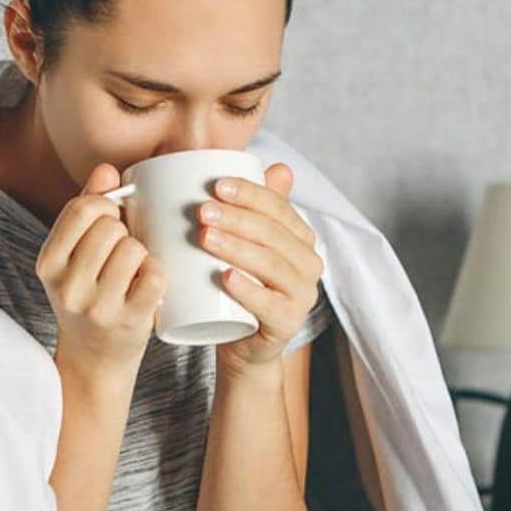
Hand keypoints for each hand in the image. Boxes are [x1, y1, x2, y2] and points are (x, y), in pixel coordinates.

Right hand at [36, 163, 167, 378]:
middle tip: (123, 251)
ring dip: (142, 253)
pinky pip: (154, 275)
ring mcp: (97, 307)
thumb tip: (107, 170)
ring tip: (134, 269)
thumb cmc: (88, 296)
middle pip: (110, 227)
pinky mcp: (128, 322)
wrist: (93, 359)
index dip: (105, 205)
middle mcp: (67, 286)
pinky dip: (158, 273)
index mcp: (48, 262)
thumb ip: (87, 208)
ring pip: (133, 248)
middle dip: (123, 232)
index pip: (81, 209)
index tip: (111, 220)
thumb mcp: (74, 256)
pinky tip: (149, 283)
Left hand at [201, 163, 324, 373]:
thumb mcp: (245, 244)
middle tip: (201, 211)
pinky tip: (225, 278)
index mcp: (300, 238)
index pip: (278, 207)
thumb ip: (256, 208)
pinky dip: (247, 290)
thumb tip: (278, 166)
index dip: (249, 193)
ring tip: (204, 238)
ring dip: (237, 248)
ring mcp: (301, 296)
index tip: (215, 185)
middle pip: (272, 234)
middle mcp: (309, 265)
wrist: (242, 344)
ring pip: (271, 266)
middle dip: (236, 218)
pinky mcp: (287, 324)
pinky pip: (269, 306)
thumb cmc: (240, 286)